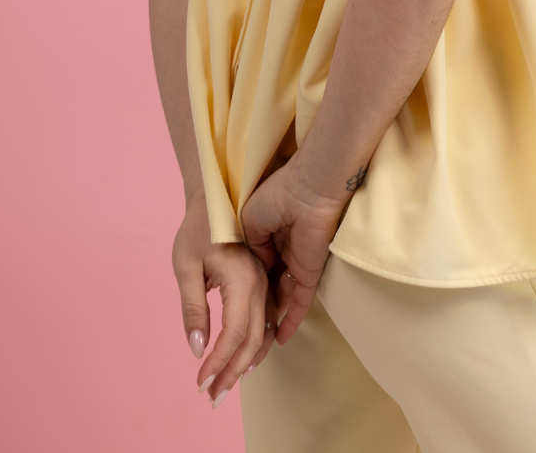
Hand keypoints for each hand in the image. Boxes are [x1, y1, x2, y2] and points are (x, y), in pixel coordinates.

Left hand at [173, 195, 277, 405]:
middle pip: (253, 340)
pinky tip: (245, 360)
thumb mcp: (185, 266)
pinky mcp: (265, 281)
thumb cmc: (197, 229)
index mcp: (241, 278)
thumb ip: (192, 309)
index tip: (200, 382)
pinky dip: (257, 345)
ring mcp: (266, 282)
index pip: (233, 334)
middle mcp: (260, 283)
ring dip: (246, 364)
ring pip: (263, 333)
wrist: (216, 197)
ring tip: (226, 385)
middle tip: (212, 396)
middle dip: (232, 373)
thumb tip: (198, 349)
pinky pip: (267, 320)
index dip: (218, 363)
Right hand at [241, 154, 347, 344]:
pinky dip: (291, 321)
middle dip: (254, 315)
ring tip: (252, 346)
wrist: (304, 189)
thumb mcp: (250, 221)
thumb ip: (250, 246)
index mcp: (266, 241)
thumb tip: (252, 269)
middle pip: (267, 294)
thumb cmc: (275, 197)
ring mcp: (296, 267)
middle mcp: (281, 257)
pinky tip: (279, 340)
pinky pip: (301, 303)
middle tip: (238, 333)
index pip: (254, 274)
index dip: (243, 291)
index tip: (226, 311)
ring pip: (282, 302)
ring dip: (270, 324)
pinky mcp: (308, 273)